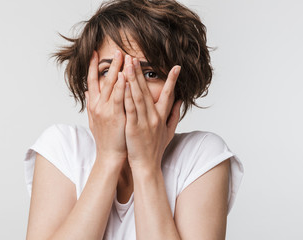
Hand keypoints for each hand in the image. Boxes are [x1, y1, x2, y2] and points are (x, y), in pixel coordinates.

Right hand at [85, 50, 126, 165]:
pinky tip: (125, 76)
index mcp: (94, 105)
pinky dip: (122, 86)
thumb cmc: (105, 138)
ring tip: (122, 57)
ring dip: (117, 70)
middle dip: (110, 64)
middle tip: (117, 51)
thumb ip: (91, 105)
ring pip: (111, 86)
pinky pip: (119, 98)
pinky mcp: (116, 116)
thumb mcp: (95, 120)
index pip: (92, 81)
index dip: (93, 67)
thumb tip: (88, 92)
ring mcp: (106, 110)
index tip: (95, 53)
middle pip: (103, 80)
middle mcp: (98, 105)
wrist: (109, 155)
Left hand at [122, 55, 181, 170]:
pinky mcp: (134, 127)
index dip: (173, 80)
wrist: (147, 166)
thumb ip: (174, 116)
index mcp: (162, 117)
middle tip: (135, 57)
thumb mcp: (168, 132)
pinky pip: (130, 108)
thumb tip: (179, 102)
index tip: (176, 67)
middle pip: (148, 91)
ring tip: (128, 63)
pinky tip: (123, 83)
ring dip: (133, 78)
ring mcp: (144, 121)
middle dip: (141, 73)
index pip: (169, 95)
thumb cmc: (155, 149)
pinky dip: (127, 94)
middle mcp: (154, 116)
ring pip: (138, 96)